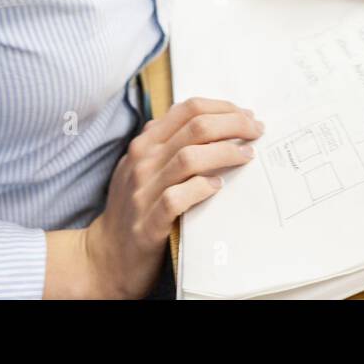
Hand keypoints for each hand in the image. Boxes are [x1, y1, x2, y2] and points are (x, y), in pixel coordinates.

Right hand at [78, 97, 263, 298]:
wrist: (106, 255)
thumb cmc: (134, 206)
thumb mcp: (145, 166)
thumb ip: (169, 143)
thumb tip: (215, 123)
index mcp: (145, 143)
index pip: (188, 109)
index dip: (222, 108)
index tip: (246, 116)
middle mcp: (143, 161)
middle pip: (196, 127)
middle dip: (234, 124)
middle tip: (256, 131)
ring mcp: (143, 191)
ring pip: (189, 158)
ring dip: (226, 153)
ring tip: (247, 156)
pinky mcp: (148, 222)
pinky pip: (177, 198)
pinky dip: (201, 189)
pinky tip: (218, 188)